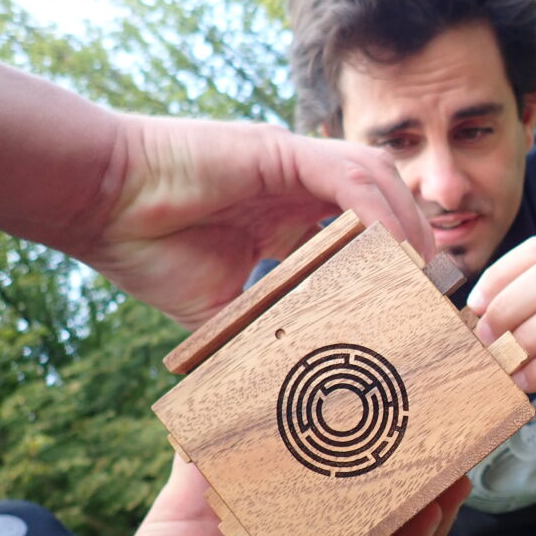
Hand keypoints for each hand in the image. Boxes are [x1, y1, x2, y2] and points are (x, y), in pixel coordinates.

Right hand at [84, 117, 434, 328]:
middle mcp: (301, 186)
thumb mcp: (222, 308)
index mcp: (291, 217)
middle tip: (435, 293)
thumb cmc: (150, 251)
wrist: (100, 206)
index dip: (397, 264)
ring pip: (377, 179)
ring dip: (407, 224)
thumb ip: (263, 330)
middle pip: (384, 201)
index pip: (366, 232)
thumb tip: (286, 386)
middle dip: (417, 243)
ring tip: (422, 274)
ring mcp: (293, 163)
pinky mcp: (279, 149)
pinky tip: (392, 248)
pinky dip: (375, 209)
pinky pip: (345, 174)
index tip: (416, 306)